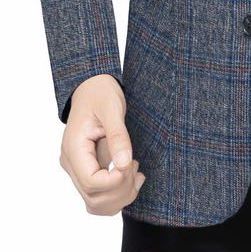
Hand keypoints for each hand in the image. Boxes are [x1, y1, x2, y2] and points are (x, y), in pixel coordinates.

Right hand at [59, 74, 144, 214]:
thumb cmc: (101, 93)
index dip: (115, 181)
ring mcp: (78, 170)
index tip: (132, 163)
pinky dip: (118, 195)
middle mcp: (72, 164)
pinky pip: (100, 196)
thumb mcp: (112, 108)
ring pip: (96, 204)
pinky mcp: (88, 171)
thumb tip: (124, 164)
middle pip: (94, 198)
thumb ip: (118, 136)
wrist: (92, 88)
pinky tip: (133, 176)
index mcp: (74, 148)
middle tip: (137, 167)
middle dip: (122, 190)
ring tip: (137, 173)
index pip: (91, 182)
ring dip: (121, 197)